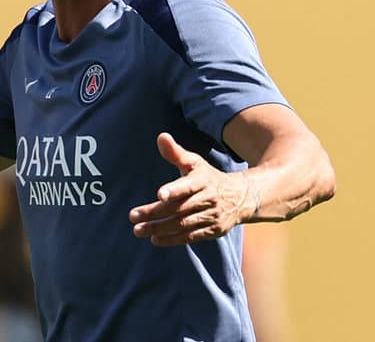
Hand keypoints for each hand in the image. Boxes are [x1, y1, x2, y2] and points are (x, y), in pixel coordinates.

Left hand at [129, 133, 253, 245]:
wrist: (241, 197)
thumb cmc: (208, 177)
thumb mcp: (195, 163)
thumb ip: (176, 153)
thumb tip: (161, 136)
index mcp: (203, 180)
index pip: (188, 186)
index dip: (174, 190)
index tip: (159, 195)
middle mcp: (208, 199)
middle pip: (179, 208)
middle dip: (155, 213)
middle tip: (133, 216)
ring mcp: (212, 216)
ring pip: (183, 224)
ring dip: (159, 228)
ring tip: (138, 230)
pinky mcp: (213, 230)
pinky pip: (191, 236)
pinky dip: (172, 239)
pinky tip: (155, 239)